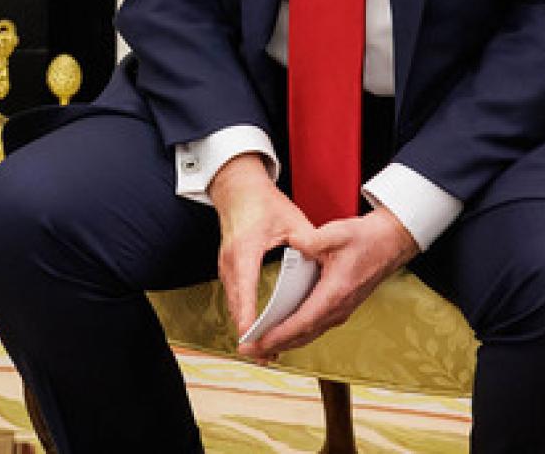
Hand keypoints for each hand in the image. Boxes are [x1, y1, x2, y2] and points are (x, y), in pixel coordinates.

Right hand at [208, 154, 310, 343]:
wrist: (236, 188)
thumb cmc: (262, 201)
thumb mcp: (289, 218)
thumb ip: (306, 238)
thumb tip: (318, 254)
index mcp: (245, 250)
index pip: (246, 288)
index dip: (250, 315)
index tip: (255, 336)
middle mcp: (230, 261)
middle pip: (237, 303)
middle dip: (248, 331)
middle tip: (262, 356)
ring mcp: (226, 264)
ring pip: (234, 302)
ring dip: (246, 327)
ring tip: (262, 351)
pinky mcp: (228, 266)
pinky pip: (236, 296)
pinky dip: (244, 314)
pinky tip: (255, 328)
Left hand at [244, 206, 417, 359]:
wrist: (390, 243)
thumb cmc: (364, 238)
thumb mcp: (336, 233)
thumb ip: (311, 239)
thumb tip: (293, 243)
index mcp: (335, 293)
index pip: (302, 321)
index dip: (278, 334)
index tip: (257, 342)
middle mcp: (338, 308)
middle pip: (302, 335)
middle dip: (273, 344)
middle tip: (246, 350)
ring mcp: (340, 311)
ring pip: (308, 334)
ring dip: (282, 342)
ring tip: (256, 347)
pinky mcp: (338, 308)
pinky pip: (313, 327)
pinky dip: (293, 334)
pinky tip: (276, 334)